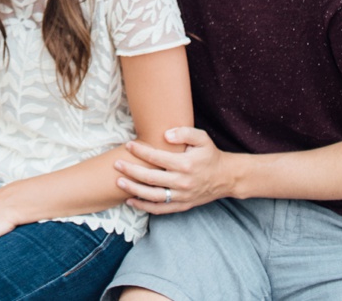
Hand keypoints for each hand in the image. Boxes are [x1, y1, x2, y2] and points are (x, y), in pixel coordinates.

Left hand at [113, 127, 240, 213]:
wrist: (225, 177)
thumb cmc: (210, 154)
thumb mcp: (202, 138)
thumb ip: (184, 133)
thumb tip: (165, 134)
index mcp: (185, 163)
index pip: (156, 157)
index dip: (140, 151)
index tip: (128, 145)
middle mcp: (182, 181)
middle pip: (150, 178)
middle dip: (131, 171)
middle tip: (117, 165)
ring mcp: (181, 196)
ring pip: (152, 196)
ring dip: (133, 190)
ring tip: (119, 183)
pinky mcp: (181, 205)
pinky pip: (160, 209)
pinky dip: (144, 206)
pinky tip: (131, 201)